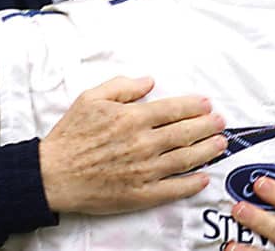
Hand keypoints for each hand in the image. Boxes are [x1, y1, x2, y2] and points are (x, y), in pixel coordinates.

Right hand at [39, 76, 226, 213]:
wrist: (54, 174)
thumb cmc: (70, 135)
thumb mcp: (90, 98)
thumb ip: (121, 86)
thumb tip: (149, 81)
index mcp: (132, 118)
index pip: (173, 109)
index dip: (194, 105)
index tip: (207, 103)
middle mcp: (143, 143)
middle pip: (185, 132)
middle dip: (207, 125)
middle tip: (220, 122)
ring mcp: (145, 170)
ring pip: (186, 158)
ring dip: (207, 151)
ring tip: (220, 144)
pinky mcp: (141, 193)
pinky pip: (174, 188)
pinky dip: (192, 183)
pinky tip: (204, 177)